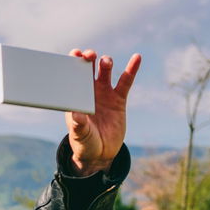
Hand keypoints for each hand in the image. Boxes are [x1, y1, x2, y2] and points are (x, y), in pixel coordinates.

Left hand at [65, 50, 140, 175]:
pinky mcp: (118, 99)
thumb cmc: (85, 143)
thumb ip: (78, 124)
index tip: (75, 55)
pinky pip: (126, 81)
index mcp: (75, 97)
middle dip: (88, 59)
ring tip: (106, 62)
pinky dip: (131, 69)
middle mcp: (89, 92)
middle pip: (88, 68)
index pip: (72, 76)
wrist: (100, 154)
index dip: (73, 63)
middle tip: (89, 55)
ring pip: (105, 72)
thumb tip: (77, 113)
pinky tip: (137, 57)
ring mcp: (104, 94)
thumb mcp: (80, 135)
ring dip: (105, 63)